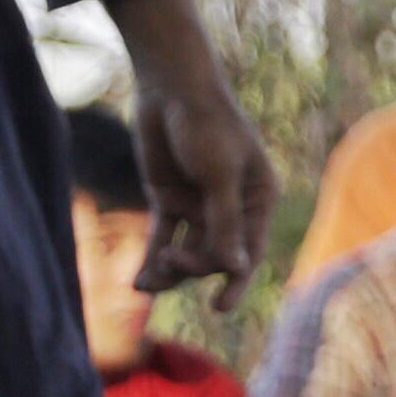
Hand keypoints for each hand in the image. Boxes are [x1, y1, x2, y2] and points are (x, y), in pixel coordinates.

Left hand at [110, 0, 273, 300]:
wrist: (170, 88)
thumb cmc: (208, 125)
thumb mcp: (219, 175)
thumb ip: (225, 221)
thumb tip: (235, 267)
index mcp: (258, 198)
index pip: (249, 250)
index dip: (236, 280)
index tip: (220, 308)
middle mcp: (230, 206)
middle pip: (215, 255)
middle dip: (194, 266)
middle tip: (172, 261)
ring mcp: (198, 204)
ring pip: (186, 251)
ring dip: (170, 270)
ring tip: (146, 284)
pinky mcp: (168, 199)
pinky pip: (162, 236)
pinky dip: (151, 257)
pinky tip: (137, 282)